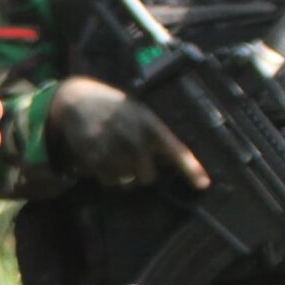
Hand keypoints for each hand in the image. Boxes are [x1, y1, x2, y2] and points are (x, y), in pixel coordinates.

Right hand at [49, 77, 207, 190]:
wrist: (81, 99)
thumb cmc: (116, 110)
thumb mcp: (140, 115)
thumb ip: (155, 137)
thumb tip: (168, 164)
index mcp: (151, 125)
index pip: (176, 150)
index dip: (191, 169)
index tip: (204, 185)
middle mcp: (134, 136)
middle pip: (148, 177)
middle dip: (142, 175)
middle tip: (134, 166)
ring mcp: (113, 146)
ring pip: (126, 181)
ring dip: (122, 177)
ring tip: (115, 160)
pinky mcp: (93, 154)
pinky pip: (107, 179)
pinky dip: (106, 176)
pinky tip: (102, 161)